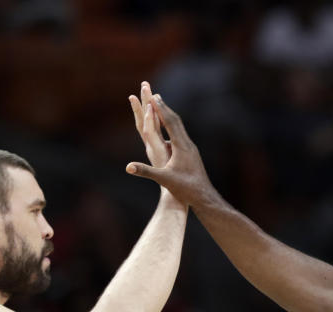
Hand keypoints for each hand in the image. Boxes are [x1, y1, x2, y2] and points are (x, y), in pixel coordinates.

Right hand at [125, 92, 214, 206]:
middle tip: (155, 95)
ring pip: (180, 128)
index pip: (170, 123)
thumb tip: (128, 167)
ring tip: (162, 107)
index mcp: (181, 147)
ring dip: (169, 116)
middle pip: (176, 121)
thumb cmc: (184, 188)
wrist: (204, 196)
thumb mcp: (163, 179)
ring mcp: (191, 148)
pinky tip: (171, 129)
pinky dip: (174, 127)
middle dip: (164, 108)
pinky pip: (181, 135)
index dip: (161, 110)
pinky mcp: (192, 153)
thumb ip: (146, 171)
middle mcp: (188, 144)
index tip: (153, 97)